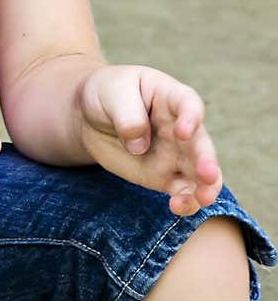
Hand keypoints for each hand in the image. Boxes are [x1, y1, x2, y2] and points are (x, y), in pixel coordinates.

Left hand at [77, 64, 222, 214]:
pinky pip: (182, 191)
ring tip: (201, 199)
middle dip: (207, 161)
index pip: (188, 104)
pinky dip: (186, 202)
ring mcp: (176, 154)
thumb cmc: (108, 93)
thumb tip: (139, 146)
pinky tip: (178, 208)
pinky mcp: (164, 175)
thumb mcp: (112, 93)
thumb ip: (127, 114)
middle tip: (208, 176)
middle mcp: (181, 127)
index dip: (191, 118)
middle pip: (200, 144)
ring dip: (206, 187)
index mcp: (171, 97)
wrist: (92, 114)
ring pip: (200, 173)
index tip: (183, 131)